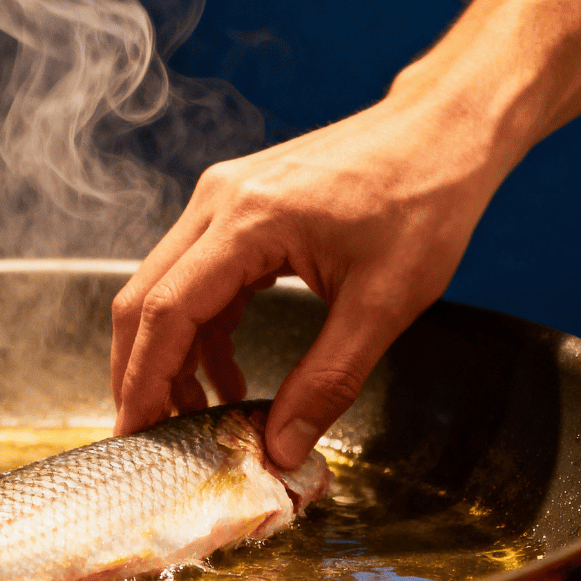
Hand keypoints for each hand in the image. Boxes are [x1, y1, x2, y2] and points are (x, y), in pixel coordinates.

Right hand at [110, 0, 580, 468]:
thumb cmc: (424, 200)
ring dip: (173, 356)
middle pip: (146, 298)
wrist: (444, 131)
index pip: (167, 311)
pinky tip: (228, 375)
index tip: (135, 433)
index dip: (145, 379)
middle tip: (150, 437)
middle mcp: (219, 201)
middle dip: (141, 373)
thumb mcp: (384, 305)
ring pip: (166, 288)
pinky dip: (203, 330)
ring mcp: (224, 198)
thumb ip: (327, 383)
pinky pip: (198, 276)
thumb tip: (283, 449)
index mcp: (247, 220)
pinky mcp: (239, 205)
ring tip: (199, 416)